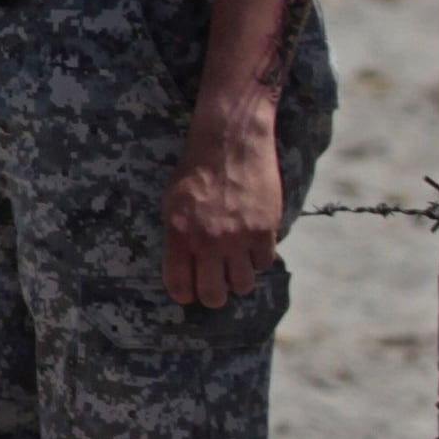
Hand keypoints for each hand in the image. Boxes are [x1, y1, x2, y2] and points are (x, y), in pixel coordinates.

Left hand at [163, 97, 284, 307]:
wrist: (230, 142)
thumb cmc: (196, 171)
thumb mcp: (173, 203)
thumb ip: (178, 237)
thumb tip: (186, 267)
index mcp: (179, 234)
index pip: (179, 284)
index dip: (185, 294)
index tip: (189, 294)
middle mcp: (208, 241)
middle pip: (213, 294)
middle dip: (213, 296)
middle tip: (216, 287)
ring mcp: (238, 238)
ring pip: (243, 284)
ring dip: (239, 280)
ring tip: (236, 266)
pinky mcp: (265, 230)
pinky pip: (264, 263)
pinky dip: (258, 260)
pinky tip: (252, 246)